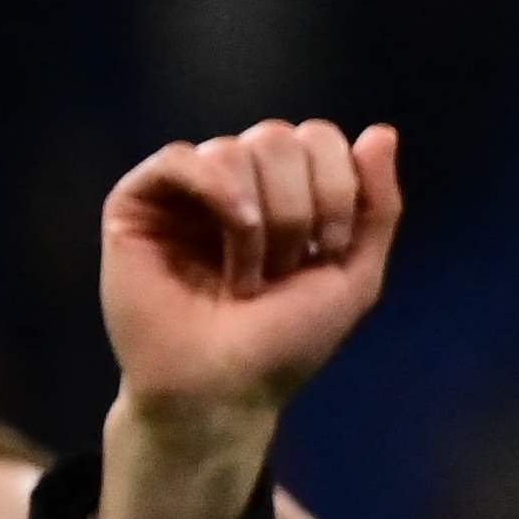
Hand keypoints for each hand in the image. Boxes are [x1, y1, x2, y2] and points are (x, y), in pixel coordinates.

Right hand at [99, 118, 404, 518]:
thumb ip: (377, 205)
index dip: (337, 186)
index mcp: (285, 194)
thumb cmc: (285, 341)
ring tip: (248, 277)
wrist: (222, 388)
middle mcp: (234, 185)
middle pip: (278, 137)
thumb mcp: (355, 274)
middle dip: (299, 207)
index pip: (318, 137)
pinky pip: (180, 157)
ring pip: (235, 148)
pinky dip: (217, 192)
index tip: (328, 251)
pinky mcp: (137, 204)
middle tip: (285, 268)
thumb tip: (381, 131)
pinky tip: (232, 231)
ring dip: (261, 220)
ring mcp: (184, 193)